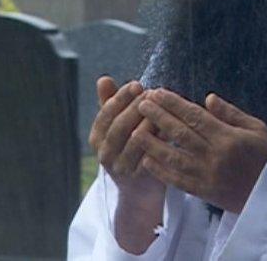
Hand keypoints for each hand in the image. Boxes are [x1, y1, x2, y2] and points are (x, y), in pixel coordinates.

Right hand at [89, 76, 164, 199]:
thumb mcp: (118, 126)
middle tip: (152, 92)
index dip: (120, 98)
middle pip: (119, 126)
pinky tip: (170, 128)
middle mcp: (105, 154)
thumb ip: (111, 102)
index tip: (137, 84)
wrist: (140, 188)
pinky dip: (159, 141)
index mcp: (96, 138)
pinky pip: (150, 155)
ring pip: (135, 141)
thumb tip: (103, 78)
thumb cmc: (129, 146)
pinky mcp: (139, 178)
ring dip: (148, 122)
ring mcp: (121, 168)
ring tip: (162, 107)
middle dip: (136, 107)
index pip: (106, 114)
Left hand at [134, 89, 266, 213]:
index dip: (174, 103)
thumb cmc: (266, 156)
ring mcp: (207, 176)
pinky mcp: (203, 192)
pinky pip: (178, 180)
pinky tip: (147, 160)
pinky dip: (161, 171)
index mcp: (228, 137)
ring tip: (136, 130)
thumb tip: (207, 98)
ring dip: (153, 143)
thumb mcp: (257, 128)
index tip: (158, 92)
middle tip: (141, 103)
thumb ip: (231, 113)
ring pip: (174, 157)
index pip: (195, 116)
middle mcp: (215, 156)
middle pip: (181, 133)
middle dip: (159, 116)